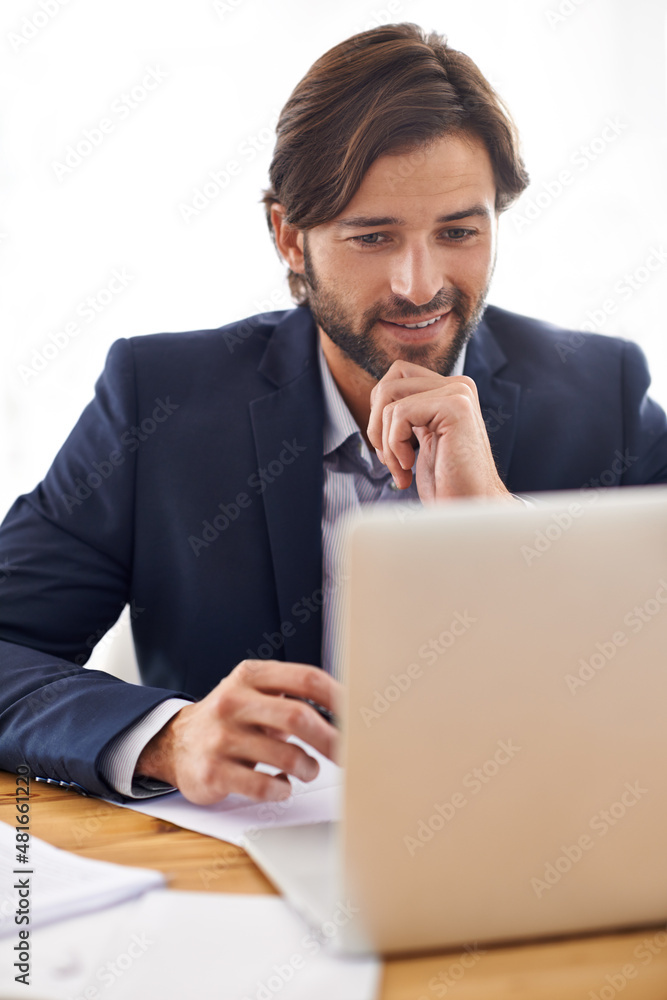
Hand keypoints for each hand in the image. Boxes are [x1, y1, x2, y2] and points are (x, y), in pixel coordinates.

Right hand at [135, 660, 340, 805]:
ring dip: (308, 768)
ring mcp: (221, 737)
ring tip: (309, 770)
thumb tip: (346, 709)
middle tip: (346, 754)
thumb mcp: (253, 693)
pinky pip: (263, 786)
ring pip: (285, 756)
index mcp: (250, 676)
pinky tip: (281, 785)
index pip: (306, 678)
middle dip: (331, 739)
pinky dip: (282, 789)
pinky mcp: (212, 771)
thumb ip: (291, 696)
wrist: (173, 743)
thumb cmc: (229, 719)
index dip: (339, 697)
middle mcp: (233, 702)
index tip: (358, 715)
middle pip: (298, 716)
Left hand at [367, 360, 514, 503]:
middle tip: (390, 459)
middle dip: (377, 425)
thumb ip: (408, 413)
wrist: (468, 508)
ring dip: (385, 441)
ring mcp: (459, 393)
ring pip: (389, 399)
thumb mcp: (421, 439)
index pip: (395, 378)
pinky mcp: (455, 406)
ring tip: (401, 467)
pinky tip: (409, 466)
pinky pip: (399, 413)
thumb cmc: (445, 483)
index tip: (391, 450)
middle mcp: (458, 386)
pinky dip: (394, 445)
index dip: (380, 415)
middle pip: (388, 384)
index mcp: (449, 391)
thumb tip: (376, 398)